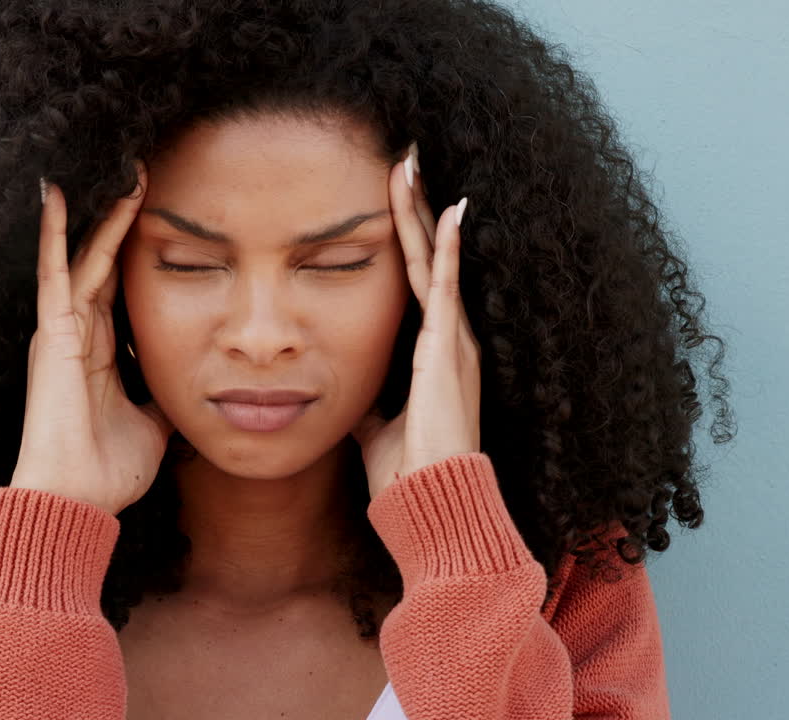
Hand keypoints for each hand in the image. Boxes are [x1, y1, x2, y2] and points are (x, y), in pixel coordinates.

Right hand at [11, 160, 175, 514]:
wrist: (75, 501)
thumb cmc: (108, 471)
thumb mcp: (154, 426)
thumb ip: (164, 401)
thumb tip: (191, 391)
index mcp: (99, 350)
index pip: (120, 284)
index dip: (135, 248)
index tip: (156, 211)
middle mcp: (77, 332)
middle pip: (103, 260)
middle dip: (121, 217)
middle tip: (142, 170)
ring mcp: (62, 330)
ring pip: (84, 255)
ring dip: (102, 213)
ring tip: (122, 168)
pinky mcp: (52, 334)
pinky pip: (54, 272)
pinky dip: (52, 233)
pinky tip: (56, 192)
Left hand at [350, 144, 482, 500]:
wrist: (429, 504)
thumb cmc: (404, 470)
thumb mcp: (373, 421)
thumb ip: (363, 395)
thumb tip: (336, 384)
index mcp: (432, 352)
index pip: (416, 279)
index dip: (405, 236)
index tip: (390, 195)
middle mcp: (448, 338)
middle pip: (428, 257)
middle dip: (415, 207)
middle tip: (403, 156)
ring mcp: (452, 341)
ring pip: (434, 260)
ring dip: (424, 211)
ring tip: (412, 162)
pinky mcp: (447, 350)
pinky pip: (447, 287)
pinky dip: (448, 248)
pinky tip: (449, 209)